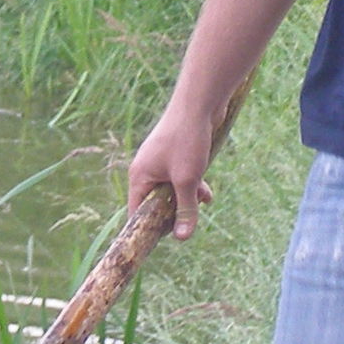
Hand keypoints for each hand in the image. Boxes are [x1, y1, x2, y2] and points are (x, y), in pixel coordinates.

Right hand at [128, 102, 218, 240]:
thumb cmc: (187, 141)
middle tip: (188, 223)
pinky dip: (193, 185)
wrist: (199, 104)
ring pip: (171, 191)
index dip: (148, 228)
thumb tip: (182, 238)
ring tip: (204, 202)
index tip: (163, 239)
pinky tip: (207, 191)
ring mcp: (161, 162)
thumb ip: (185, 210)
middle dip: (173, 212)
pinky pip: (181, 178)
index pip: (136, 212)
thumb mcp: (188, 180)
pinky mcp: (176, 155)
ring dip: (188, 199)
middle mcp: (146, 170)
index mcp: (140, 176)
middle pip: (155, 203)